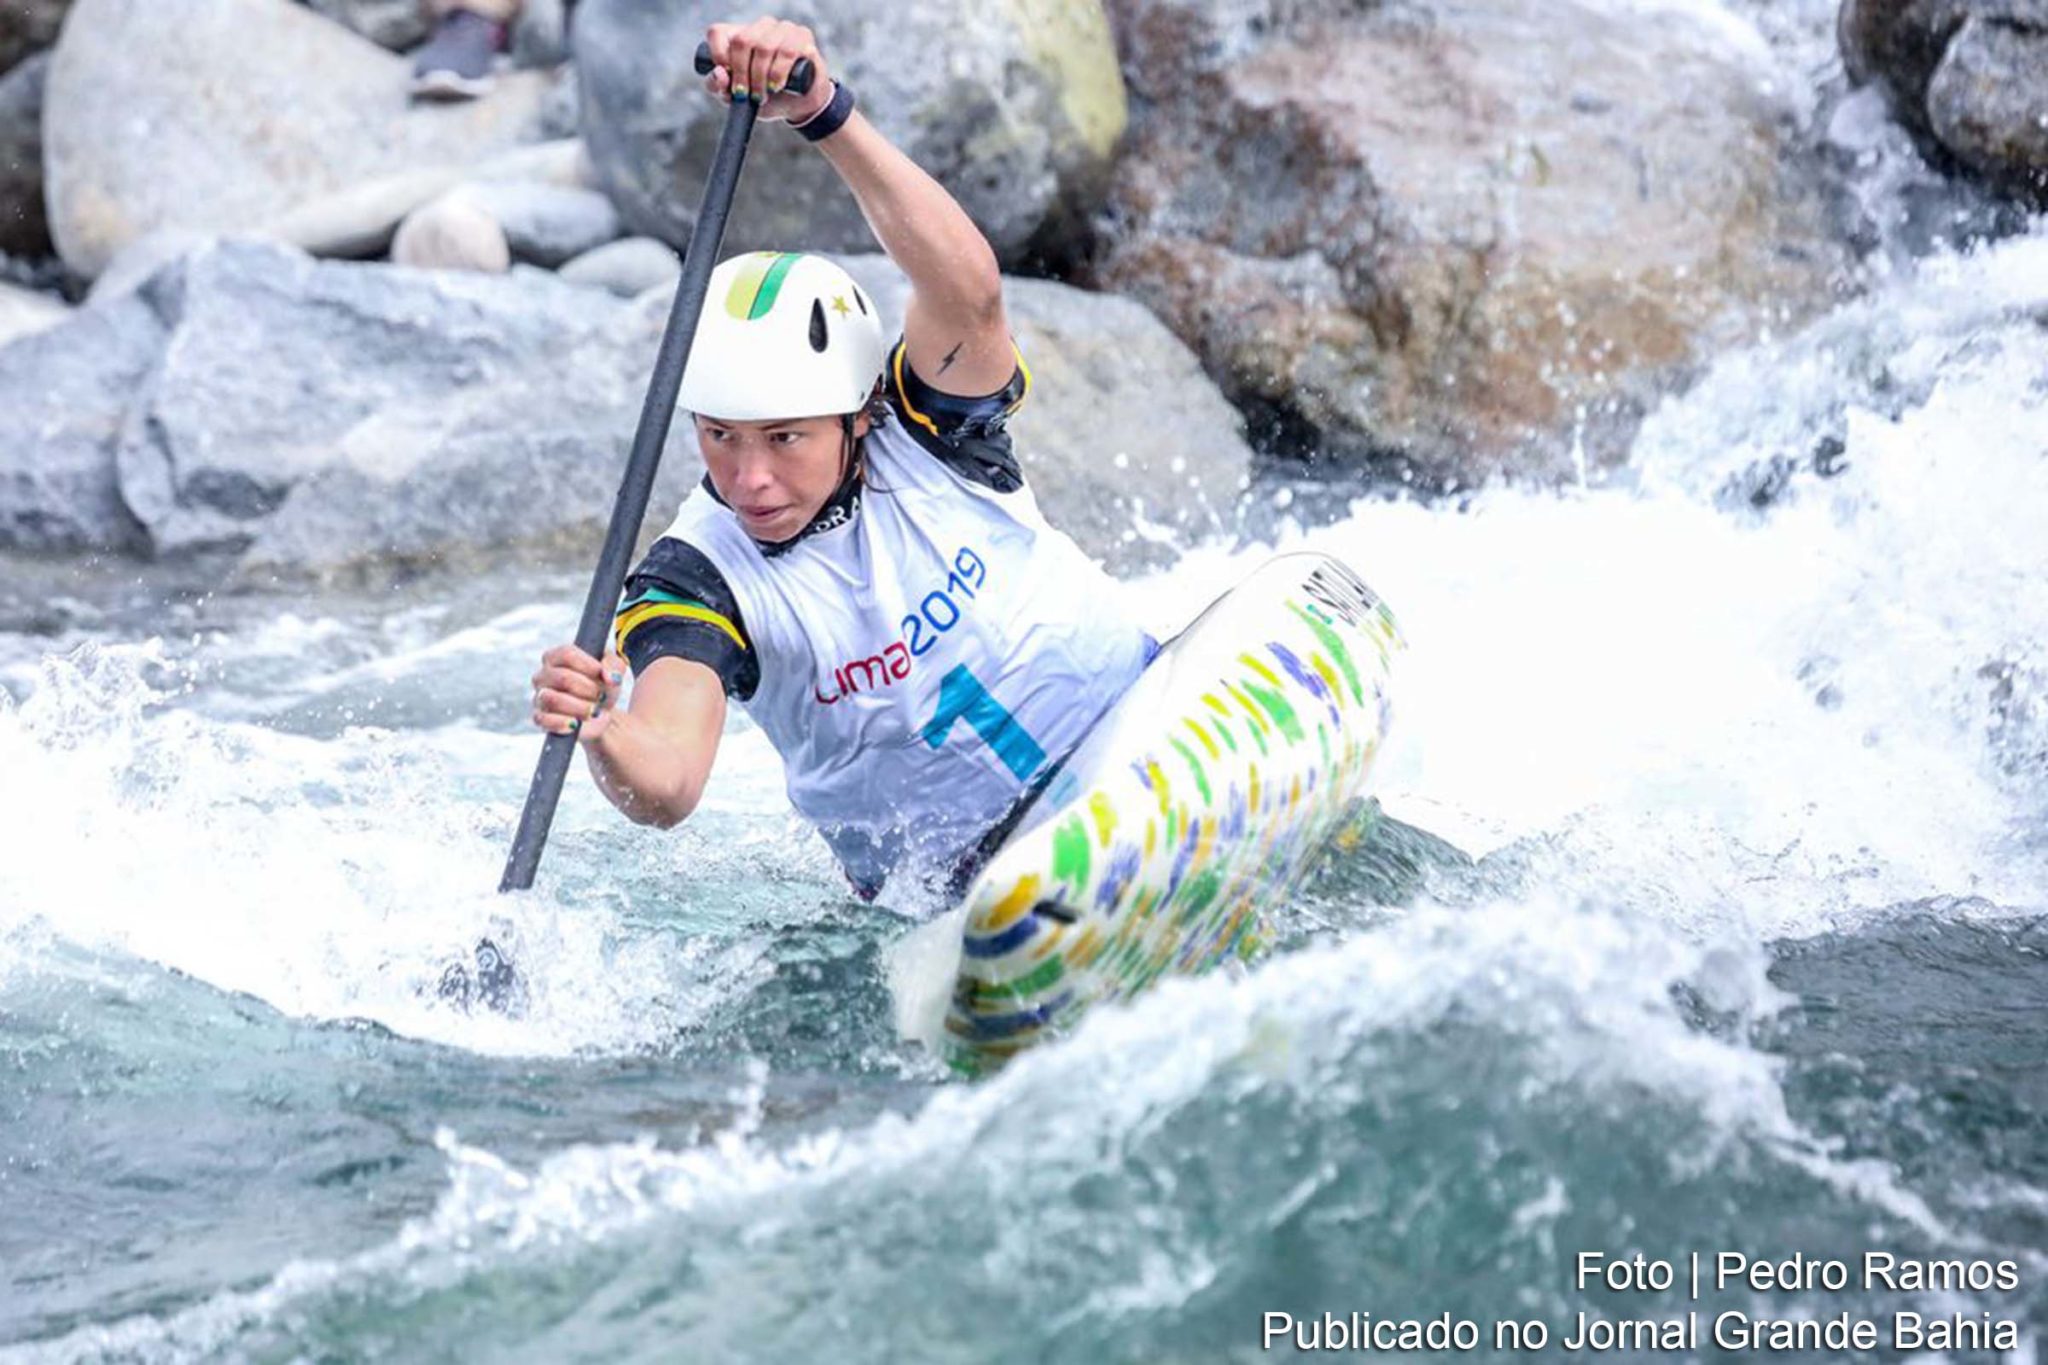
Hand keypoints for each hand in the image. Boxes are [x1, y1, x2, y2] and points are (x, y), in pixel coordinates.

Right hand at [532, 644, 626, 744]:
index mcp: (557, 657)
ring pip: (553, 699)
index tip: (600, 673)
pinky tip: (576, 724)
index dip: (587, 664)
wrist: (600, 712)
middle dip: (588, 688)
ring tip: (594, 711)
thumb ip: (614, 665)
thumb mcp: (613, 670)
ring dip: (580, 707)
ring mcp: (540, 697)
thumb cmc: (601, 685)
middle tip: (600, 695)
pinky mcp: (541, 718)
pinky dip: (562, 722)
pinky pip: (544, 720)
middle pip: (563, 677)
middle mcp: (543, 675)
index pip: (567, 654)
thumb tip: (611, 677)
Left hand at [702, 17, 832, 123]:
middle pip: (742, 40)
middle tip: (745, 94)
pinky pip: (787, 51)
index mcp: (739, 35)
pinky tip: (777, 85)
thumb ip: (718, 87)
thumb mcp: (736, 97)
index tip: (726, 77)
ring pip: (764, 46)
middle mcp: (760, 27)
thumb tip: (719, 73)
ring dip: (761, 77)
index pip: (717, 32)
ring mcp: (783, 29)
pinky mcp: (803, 37)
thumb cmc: (765, 96)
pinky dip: (778, 73)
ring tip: (762, 95)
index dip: (718, 55)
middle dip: (742, 73)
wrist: (798, 105)